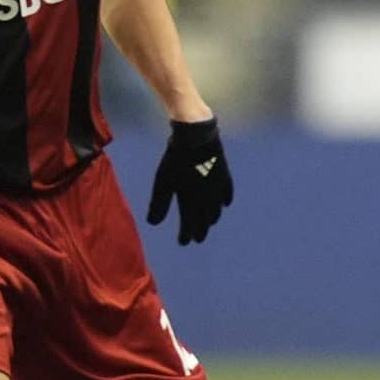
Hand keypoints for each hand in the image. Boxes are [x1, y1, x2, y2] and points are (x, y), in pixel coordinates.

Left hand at [146, 116, 232, 243]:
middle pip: (205, 219)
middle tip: (198, 239)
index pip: (190, 224)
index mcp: (193, 201)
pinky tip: (224, 204)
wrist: (196, 136)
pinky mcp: (224, 173)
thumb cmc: (176, 160)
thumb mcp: (163, 182)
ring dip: (212, 218)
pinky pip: (227, 192)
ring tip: (210, 222)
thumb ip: (159, 204)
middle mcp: (208, 197)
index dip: (186, 234)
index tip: (183, 242)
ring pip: (217, 208)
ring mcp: (218, 186)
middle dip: (201, 230)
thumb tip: (152, 223)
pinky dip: (225, 200)